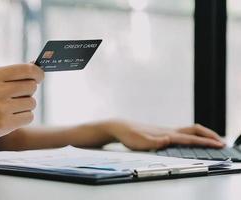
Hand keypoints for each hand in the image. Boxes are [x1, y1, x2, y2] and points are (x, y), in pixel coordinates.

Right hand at [0, 64, 43, 139]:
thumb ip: (17, 73)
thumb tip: (38, 66)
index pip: (27, 70)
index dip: (38, 73)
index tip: (40, 77)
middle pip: (32, 86)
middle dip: (30, 90)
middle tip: (20, 94)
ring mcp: (0, 108)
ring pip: (32, 102)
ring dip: (27, 105)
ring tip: (13, 106)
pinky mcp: (5, 123)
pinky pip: (29, 116)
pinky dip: (25, 117)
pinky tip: (13, 116)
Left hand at [103, 120, 224, 149]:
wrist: (121, 127)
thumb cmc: (130, 135)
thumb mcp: (140, 142)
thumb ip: (154, 142)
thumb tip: (168, 139)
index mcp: (167, 134)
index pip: (191, 138)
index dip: (206, 142)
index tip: (219, 145)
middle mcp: (169, 131)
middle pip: (194, 130)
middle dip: (209, 135)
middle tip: (221, 142)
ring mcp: (166, 130)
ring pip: (189, 131)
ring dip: (202, 135)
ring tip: (212, 141)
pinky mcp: (162, 133)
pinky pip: (183, 133)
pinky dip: (194, 136)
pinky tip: (193, 141)